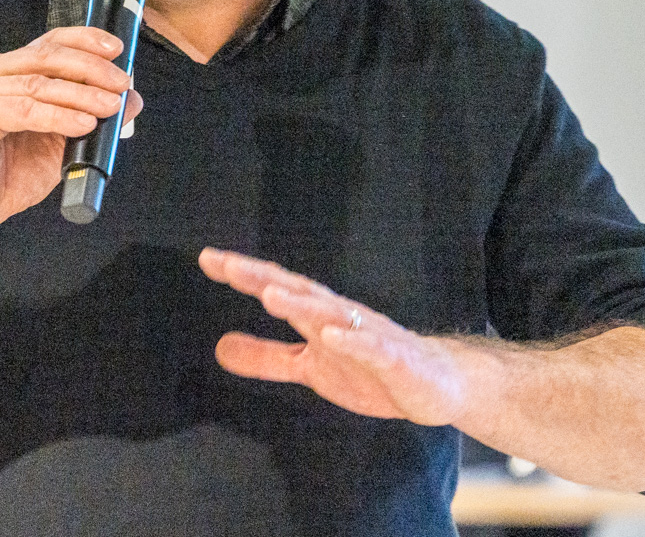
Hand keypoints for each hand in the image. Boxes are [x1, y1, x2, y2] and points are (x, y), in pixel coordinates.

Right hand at [0, 27, 142, 234]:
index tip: (115, 48)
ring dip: (82, 94)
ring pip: (39, 85)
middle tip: (120, 83)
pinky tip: (84, 123)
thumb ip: (89, 115)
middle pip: (46, 57)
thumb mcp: (59, 142)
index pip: (47, 44)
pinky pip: (26, 111)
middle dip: (90, 68)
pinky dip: (59, 117)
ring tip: (110, 106)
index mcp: (2, 72)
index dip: (83, 40)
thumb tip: (131, 98)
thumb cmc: (5, 178)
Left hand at [198, 248, 469, 425]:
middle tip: (228, 265)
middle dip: (263, 277)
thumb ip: (267, 358)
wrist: (436, 386)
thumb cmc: (370, 370)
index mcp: (318, 316)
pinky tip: (330, 336)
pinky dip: (352, 341)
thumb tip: (219, 348)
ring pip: (332, 314)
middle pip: (298, 291)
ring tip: (269, 294)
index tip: (208, 258)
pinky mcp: (395, 359)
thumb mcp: (309, 368)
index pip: (276, 286)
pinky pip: (372, 348)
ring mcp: (369, 334)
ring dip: (301, 304)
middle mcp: (340, 316)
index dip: (244, 273)